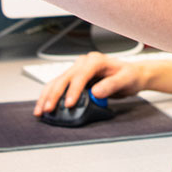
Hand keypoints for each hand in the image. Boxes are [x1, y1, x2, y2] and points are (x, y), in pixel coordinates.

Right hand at [32, 52, 148, 115]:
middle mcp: (84, 63)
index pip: (81, 74)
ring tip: (40, 111)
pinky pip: (58, 86)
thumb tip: (96, 92)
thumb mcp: (125, 80)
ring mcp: (77, 70)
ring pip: (57, 82)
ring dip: (47, 96)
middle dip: (55, 95)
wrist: (130, 75)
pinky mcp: (74, 79)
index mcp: (95, 61)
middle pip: (64, 78)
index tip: (69, 104)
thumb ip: (111, 85)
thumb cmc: (129, 76)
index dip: (73, 90)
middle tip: (49, 109)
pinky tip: (44, 106)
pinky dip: (50, 96)